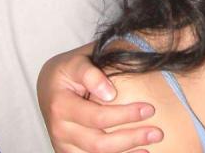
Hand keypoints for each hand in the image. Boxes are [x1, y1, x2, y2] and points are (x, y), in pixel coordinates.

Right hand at [38, 45, 162, 152]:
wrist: (47, 84)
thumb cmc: (69, 69)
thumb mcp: (77, 61)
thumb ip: (91, 73)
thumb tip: (110, 93)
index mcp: (61, 105)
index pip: (97, 116)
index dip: (124, 115)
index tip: (149, 108)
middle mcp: (60, 129)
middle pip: (98, 142)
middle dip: (131, 138)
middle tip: (157, 132)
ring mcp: (63, 144)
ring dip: (126, 152)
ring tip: (151, 144)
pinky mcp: (68, 152)